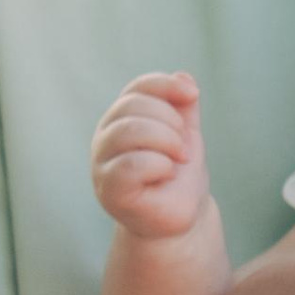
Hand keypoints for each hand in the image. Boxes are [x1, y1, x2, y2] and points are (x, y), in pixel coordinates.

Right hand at [93, 73, 211, 241]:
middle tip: (184, 148)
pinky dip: (159, 165)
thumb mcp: (185, 134)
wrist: (180, 218)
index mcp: (121, 119)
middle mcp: (105, 137)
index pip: (137, 88)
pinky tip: (166, 175)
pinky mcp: (109, 190)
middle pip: (133, 106)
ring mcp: (102, 163)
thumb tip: (184, 76)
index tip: (193, 95)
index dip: (166, 85)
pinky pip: (131, 164)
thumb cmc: (178, 175)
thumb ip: (183, 106)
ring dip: (166, 142)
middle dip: (170, 122)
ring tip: (178, 160)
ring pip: (130, 130)